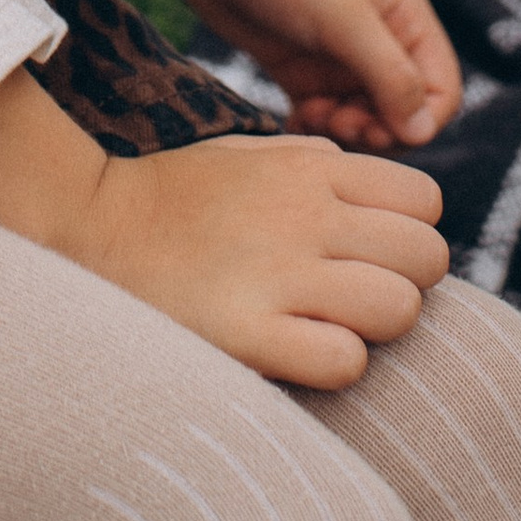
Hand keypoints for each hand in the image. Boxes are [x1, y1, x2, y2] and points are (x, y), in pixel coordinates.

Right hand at [0, 69, 447, 391]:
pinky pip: (345, 362)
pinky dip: (336, 365)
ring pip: (399, 308)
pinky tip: (303, 351)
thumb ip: (324, 168)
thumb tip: (391, 197)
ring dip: (377, 327)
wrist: (94, 225)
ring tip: (334, 325)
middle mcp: (305, 213)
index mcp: (311, 167)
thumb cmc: (184, 198)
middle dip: (407, 282)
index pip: (425, 201)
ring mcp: (279, 273)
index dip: (411, 232)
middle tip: (361, 295)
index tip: (375, 252)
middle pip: (426, 256)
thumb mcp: (257, 154)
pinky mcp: (249, 332)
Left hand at [159, 0, 462, 152]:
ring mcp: (339, 59)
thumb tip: (422, 131)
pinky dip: (315, 130)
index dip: (417, 121)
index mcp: (405, 19)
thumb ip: (389, 73)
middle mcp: (379, 42)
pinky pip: (324, 119)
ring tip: (309, 114)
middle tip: (337, 121)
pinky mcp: (301, 72)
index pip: (441, 92)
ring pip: (364, 121)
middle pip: (403, 115)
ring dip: (343, 131)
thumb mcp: (343, 18)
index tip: (374, 123)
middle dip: (376, 130)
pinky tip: (292, 123)